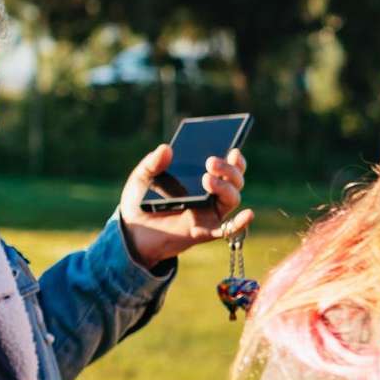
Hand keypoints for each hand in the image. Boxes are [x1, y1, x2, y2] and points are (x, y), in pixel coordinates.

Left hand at [117, 145, 254, 269]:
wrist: (131, 231)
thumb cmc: (139, 202)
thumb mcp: (142, 177)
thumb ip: (152, 163)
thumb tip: (166, 148)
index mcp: (200, 179)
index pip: (226, 167)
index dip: (234, 159)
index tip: (233, 149)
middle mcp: (211, 195)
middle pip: (234, 181)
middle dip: (228, 170)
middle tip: (211, 162)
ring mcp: (210, 213)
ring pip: (232, 198)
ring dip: (226, 187)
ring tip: (207, 180)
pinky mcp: (205, 231)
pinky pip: (228, 229)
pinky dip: (240, 223)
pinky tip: (248, 214)